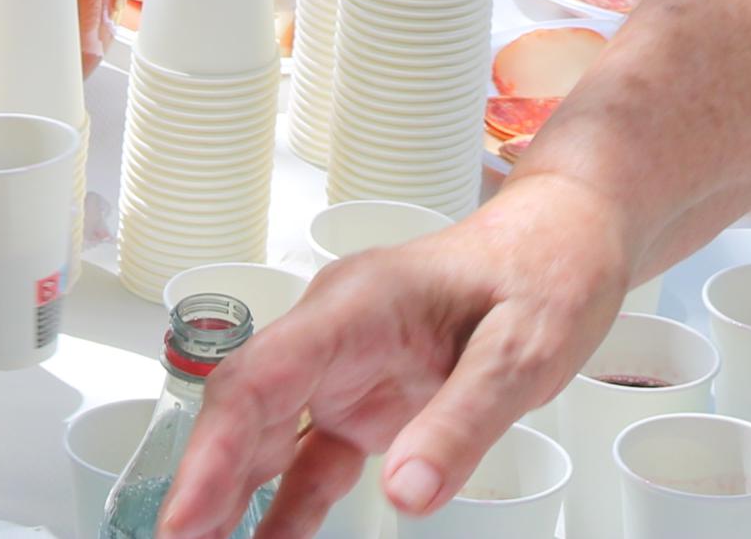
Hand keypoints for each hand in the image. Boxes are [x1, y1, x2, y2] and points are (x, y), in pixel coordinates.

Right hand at [160, 174, 636, 536]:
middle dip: (203, 486)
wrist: (566, 240)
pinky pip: (310, 460)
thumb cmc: (543, 272)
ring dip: (231, 499)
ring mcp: (342, 368)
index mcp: (354, 308)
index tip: (184, 518)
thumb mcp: (521, 352)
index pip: (259, 380)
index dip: (212, 454)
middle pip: (245, 413)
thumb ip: (461, 423)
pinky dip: (285, 509)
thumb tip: (405, 497)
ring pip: (265, 439)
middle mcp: (331, 336)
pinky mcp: (364, 401)